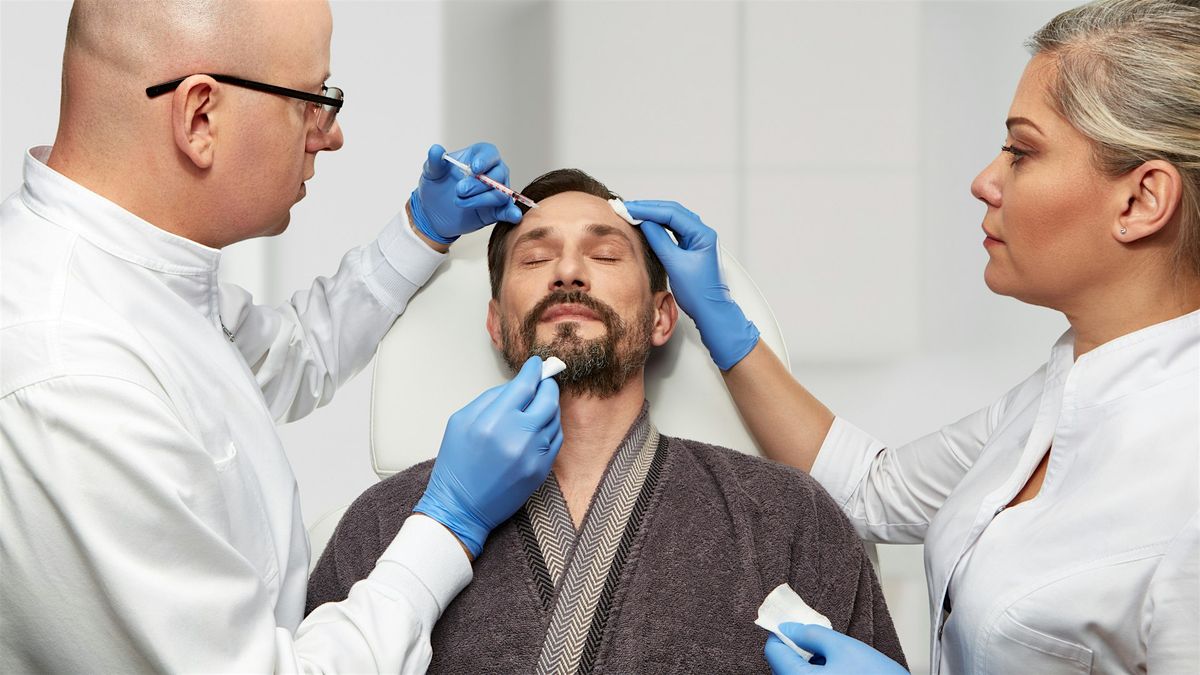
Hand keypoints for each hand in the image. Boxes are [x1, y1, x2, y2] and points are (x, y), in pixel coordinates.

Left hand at [409, 142, 523, 243]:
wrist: (433, 213)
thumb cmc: (436, 187)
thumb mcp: (431, 173)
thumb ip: (434, 161)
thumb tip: (436, 150)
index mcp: (477, 157)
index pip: (490, 153)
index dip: (485, 160)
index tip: (474, 169)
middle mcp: (491, 172)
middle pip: (498, 174)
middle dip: (479, 184)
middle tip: (460, 190)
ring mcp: (495, 192)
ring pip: (501, 194)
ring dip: (481, 200)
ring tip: (460, 203)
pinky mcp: (496, 211)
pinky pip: (508, 211)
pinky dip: (512, 213)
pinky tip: (513, 216)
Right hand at [414, 356, 562, 557]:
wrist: (461, 507)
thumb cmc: (456, 465)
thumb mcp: (461, 422)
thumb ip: (489, 398)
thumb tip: (516, 384)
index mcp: (493, 420)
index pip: (524, 385)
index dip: (533, 371)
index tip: (537, 364)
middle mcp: (517, 436)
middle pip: (547, 398)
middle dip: (547, 385)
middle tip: (544, 380)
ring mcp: (533, 454)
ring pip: (554, 418)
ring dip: (550, 406)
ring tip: (540, 403)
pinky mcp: (541, 470)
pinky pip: (556, 439)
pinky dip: (552, 427)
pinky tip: (542, 424)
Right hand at [623, 200, 758, 369]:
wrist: (710, 310)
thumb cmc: (698, 293)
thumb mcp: (675, 264)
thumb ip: (660, 240)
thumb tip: (645, 223)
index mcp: (702, 234)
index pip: (672, 213)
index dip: (648, 209)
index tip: (629, 209)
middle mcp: (701, 233)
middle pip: (672, 212)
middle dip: (648, 209)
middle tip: (626, 208)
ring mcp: (697, 239)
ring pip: (672, 219)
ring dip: (652, 215)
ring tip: (632, 213)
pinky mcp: (690, 247)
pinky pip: (673, 230)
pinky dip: (658, 226)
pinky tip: (645, 225)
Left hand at [764, 623, 907, 673]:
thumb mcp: (844, 647)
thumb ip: (812, 634)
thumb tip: (789, 628)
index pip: (774, 652)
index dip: (782, 633)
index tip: (791, 624)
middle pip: (783, 666)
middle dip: (796, 649)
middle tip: (816, 638)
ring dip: (806, 663)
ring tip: (832, 657)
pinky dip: (815, 674)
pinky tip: (836, 670)